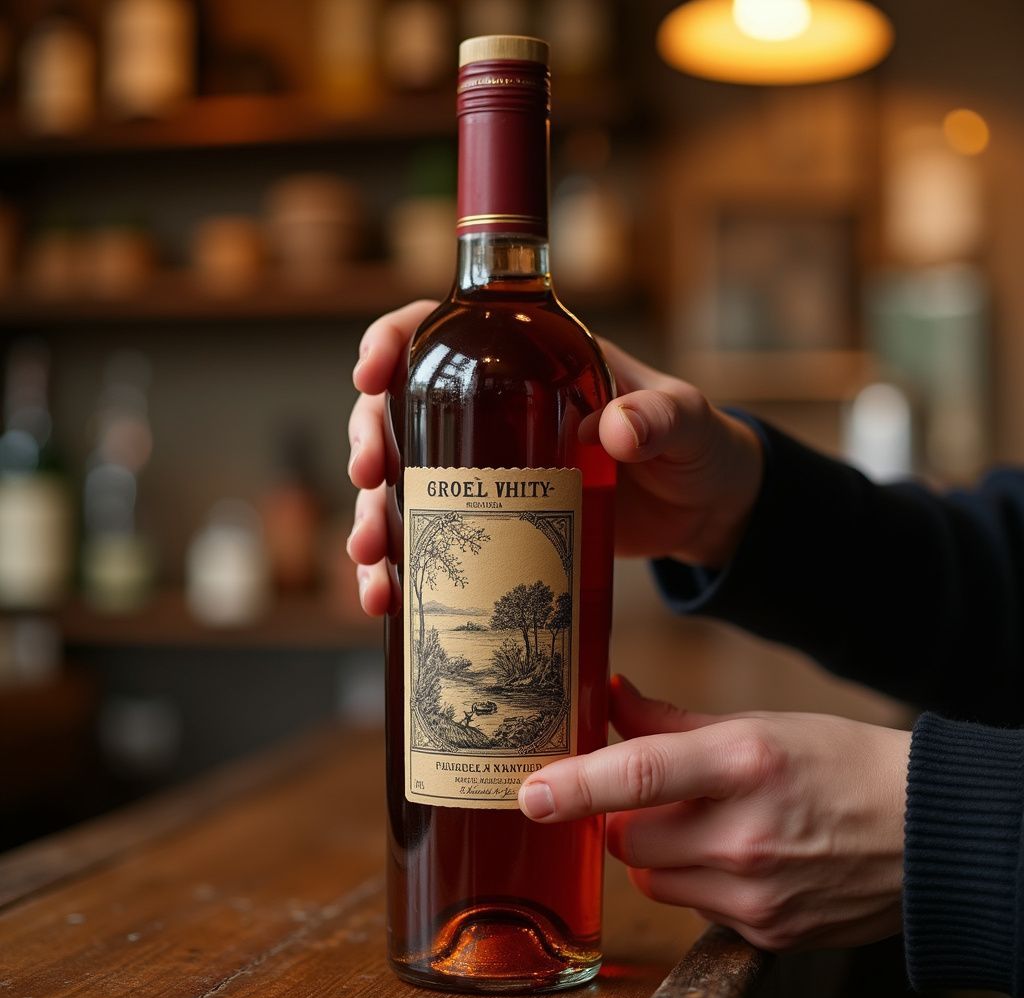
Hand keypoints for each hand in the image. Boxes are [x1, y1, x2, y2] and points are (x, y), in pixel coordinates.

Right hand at [348, 301, 763, 614]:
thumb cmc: (694, 446)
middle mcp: (495, 409)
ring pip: (403, 482)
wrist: (701, 508)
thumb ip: (660, 417)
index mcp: (531, 358)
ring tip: (372, 564)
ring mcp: (488, 468)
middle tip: (366, 482)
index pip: (442, 329)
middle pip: (400, 410)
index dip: (393, 341)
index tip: (368, 374)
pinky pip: (433, 536)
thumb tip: (613, 432)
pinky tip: (388, 596)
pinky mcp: (494, 520)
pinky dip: (402, 566)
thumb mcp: (685, 421)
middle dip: (366, 445)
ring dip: (373, 519)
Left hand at [518, 676, 909, 951]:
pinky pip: (693, 908)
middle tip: (658, 796)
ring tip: (709, 825)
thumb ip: (669, 719)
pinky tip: (742, 858)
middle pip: (628, 838)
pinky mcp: (766, 933)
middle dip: (626, 816)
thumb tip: (610, 695)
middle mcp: (746, 834)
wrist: (927, 833)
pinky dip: (698, 883)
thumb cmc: (838, 762)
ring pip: (652, 879)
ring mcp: (756, 894)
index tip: (530, 793)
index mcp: (744, 763)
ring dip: (659, 853)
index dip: (576, 785)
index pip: (639, 775)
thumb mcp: (756, 724)